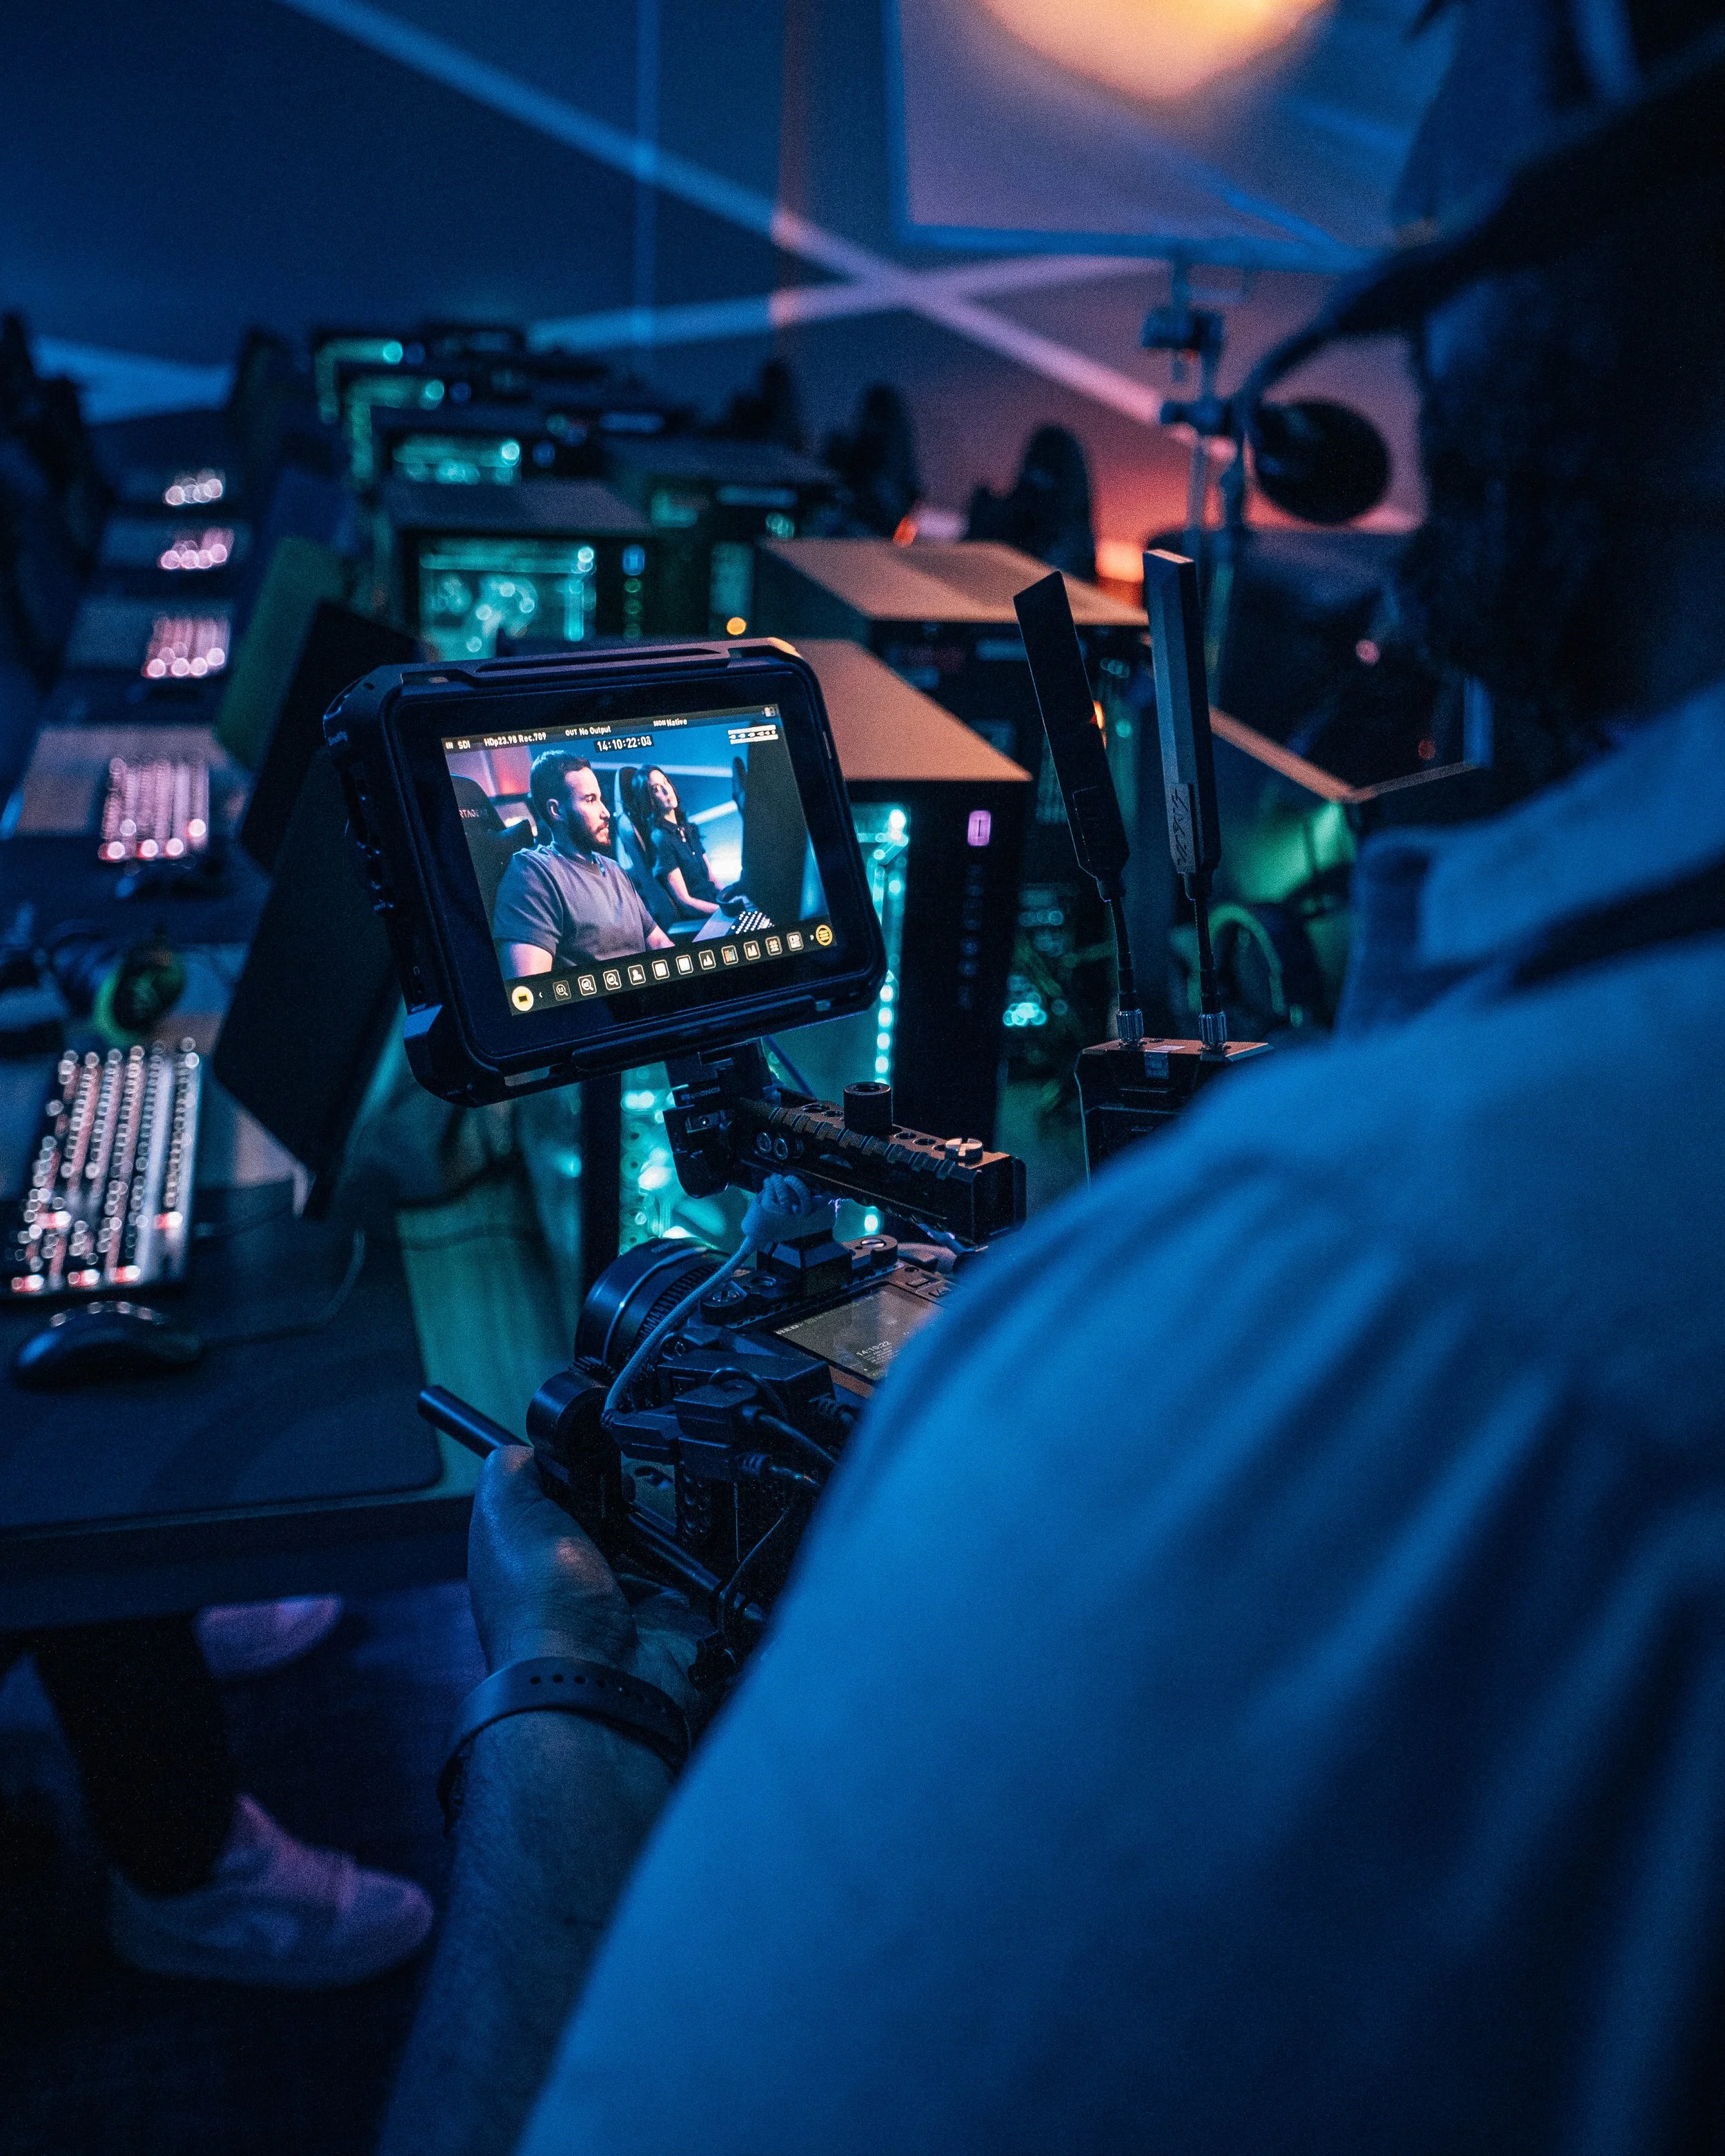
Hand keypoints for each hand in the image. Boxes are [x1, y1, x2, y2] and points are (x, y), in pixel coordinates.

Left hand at [468, 1447, 697, 1711]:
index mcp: (526, 1555)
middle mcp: (568, 1580)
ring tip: (657, 1524)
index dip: (570, 1472)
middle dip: (621, 1498)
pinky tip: (684, 1560)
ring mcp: (619, 1605)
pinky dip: (692, 1569)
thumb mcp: (505, 1511)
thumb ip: (510, 1470)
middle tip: (625, 1492)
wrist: (598, 1676)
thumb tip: (531, 1445)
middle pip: (606, 1516)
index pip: (551, 1497)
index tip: (587, 1453)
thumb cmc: (541, 1606)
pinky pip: (690, 1580)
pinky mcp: (665, 1622)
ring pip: (651, 1545)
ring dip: (661, 1532)